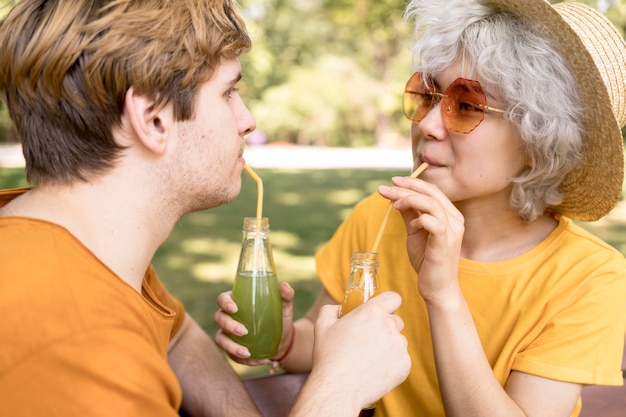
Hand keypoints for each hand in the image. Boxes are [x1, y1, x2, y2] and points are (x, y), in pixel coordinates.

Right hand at [214, 282, 294, 365]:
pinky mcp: (232, 350)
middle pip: (218, 318)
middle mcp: (229, 317)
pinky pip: (232, 356)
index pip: (223, 299)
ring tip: (247, 352)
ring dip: (231, 347)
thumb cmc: (279, 318)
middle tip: (243, 331)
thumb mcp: (284, 308)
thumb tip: (284, 286)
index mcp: (237, 302)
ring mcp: (228, 334)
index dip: (224, 303)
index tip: (234, 308)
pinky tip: (259, 360)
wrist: (283, 341)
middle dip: (228, 325)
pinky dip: (244, 360)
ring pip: (220, 339)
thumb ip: (286, 296)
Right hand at [310, 292, 409, 408]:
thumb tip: (339, 308)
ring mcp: (400, 347)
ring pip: (398, 342)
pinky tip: (374, 370)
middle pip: (396, 321)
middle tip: (367, 341)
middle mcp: (390, 326)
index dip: (387, 304)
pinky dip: (391, 364)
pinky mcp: (405, 365)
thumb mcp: (322, 325)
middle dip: (385, 328)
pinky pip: (401, 360)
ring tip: (367, 360)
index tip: (382, 311)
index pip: (393, 298)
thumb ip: (332, 309)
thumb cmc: (329, 356)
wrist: (338, 389)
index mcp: (372, 312)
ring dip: (387, 347)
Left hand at [378, 177, 463, 301]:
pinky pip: (434, 223)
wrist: (437, 289)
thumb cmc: (427, 262)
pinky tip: (412, 225)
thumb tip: (397, 198)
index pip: (432, 191)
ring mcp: (453, 232)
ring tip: (394, 204)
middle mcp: (455, 220)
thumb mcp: (415, 233)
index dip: (412, 183)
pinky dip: (420, 219)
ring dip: (410, 200)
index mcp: (450, 215)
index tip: (392, 182)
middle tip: (387, 187)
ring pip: (432, 204)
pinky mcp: (445, 244)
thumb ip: (409, 215)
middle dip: (407, 187)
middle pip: (431, 193)